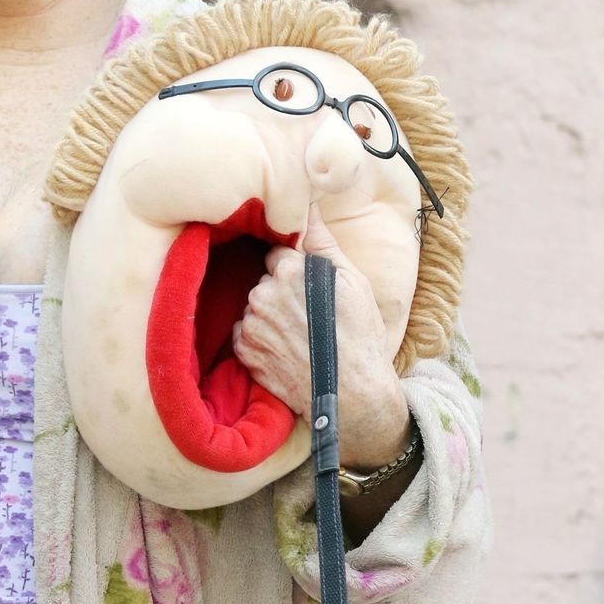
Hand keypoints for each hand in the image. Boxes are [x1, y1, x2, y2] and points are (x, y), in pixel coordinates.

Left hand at [232, 202, 411, 466]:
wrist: (352, 395)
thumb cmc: (360, 337)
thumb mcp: (353, 283)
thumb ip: (324, 244)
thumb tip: (309, 209)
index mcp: (290, 270)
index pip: (277, 254)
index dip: (293, 269)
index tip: (307, 285)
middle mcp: (264, 293)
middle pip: (264, 281)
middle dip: (280, 292)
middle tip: (307, 314)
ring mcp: (251, 324)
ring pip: (254, 307)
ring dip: (269, 316)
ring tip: (298, 335)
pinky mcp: (244, 351)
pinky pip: (245, 334)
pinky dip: (259, 339)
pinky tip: (285, 349)